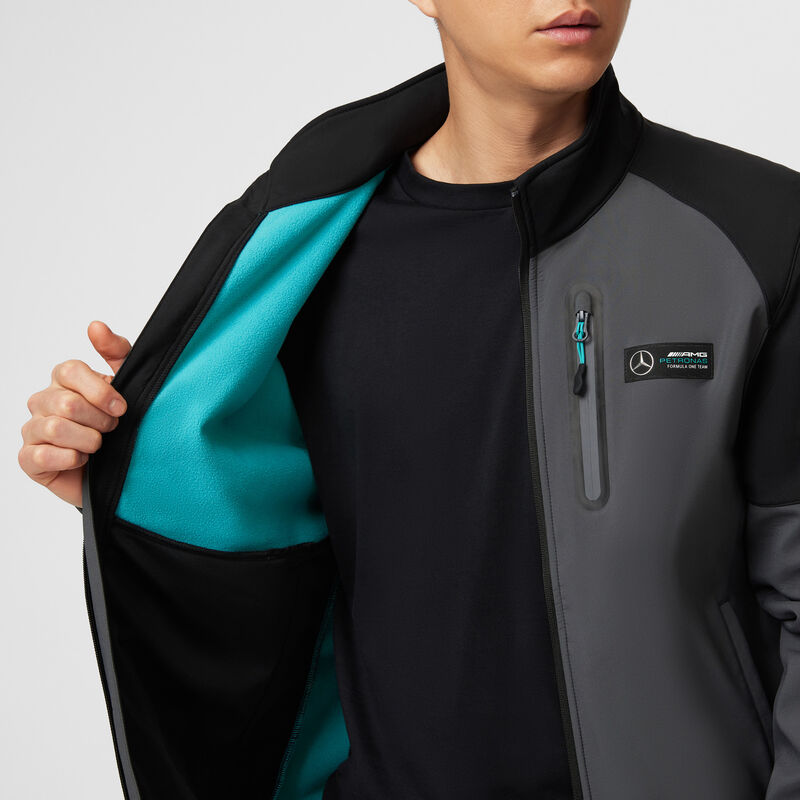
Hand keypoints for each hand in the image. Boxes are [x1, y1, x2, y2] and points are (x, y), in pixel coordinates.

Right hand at [19, 321, 131, 507]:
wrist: (121, 471)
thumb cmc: (122, 425)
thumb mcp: (131, 384)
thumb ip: (117, 352)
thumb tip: (95, 326)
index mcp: (65, 380)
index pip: (70, 370)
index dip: (100, 391)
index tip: (121, 408)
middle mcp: (43, 401)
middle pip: (66, 402)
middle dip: (99, 420)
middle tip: (112, 429)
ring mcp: (32, 430)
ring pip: (55, 428)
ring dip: (88, 441)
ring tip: (99, 446)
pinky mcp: (28, 460)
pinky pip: (40, 456)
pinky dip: (70, 459)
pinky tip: (83, 461)